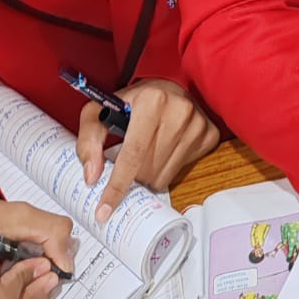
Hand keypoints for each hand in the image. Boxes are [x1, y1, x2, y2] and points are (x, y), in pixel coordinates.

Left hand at [77, 79, 219, 219]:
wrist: (168, 87)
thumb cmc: (134, 101)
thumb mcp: (101, 111)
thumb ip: (89, 140)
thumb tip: (92, 176)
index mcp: (152, 100)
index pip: (133, 154)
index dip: (117, 185)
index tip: (104, 211)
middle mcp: (179, 110)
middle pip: (147, 170)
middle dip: (132, 175)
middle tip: (128, 160)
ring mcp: (198, 124)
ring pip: (163, 176)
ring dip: (148, 174)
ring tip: (145, 153)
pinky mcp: (209, 135)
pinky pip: (180, 171)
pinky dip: (166, 168)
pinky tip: (163, 150)